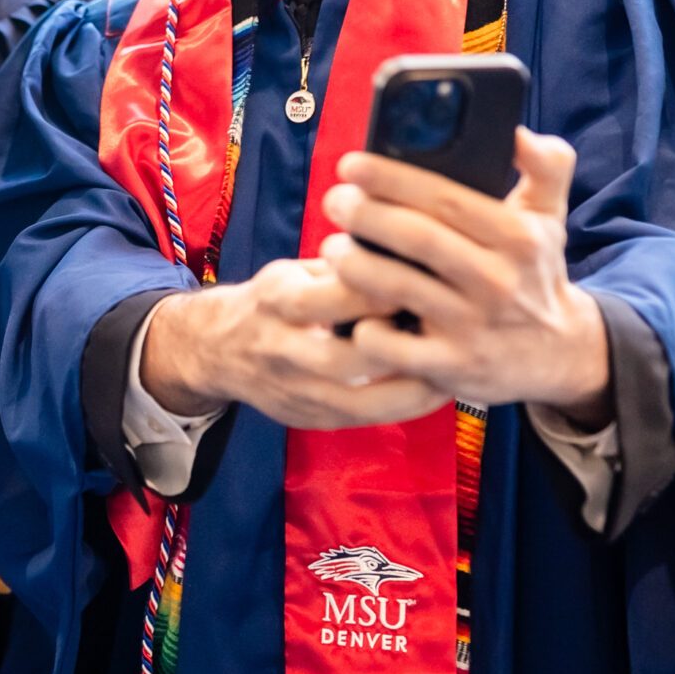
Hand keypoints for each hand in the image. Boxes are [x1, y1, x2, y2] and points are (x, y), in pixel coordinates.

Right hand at [139, 261, 450, 430]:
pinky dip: (405, 406)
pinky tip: (437, 389)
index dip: (387, 289)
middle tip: (455, 331)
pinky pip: (366, 420)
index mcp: (278, 300)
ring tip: (458, 366)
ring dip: (416, 387)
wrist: (217, 351)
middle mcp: (283, 350)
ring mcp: (297, 393)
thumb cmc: (273, 300)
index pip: (337, 295)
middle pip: (352, 357)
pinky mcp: (310, 419)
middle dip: (406, 347)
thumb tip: (405, 253)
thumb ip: (343, 270)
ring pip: (365, 402)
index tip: (433, 279)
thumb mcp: (295, 271)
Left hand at [315, 132, 611, 423]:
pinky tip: (348, 312)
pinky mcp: (453, 367)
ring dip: (354, 264)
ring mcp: (473, 326)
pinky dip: (367, 329)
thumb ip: (546, 165)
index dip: (392, 178)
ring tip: (333, 247)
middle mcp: (497, 281)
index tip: (351, 165)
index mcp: (517, 237)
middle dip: (364, 214)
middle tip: (334, 201)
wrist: (560, 353)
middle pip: (415, 238)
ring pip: (397, 288)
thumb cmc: (536, 271)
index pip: (445, 198)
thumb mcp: (550, 216)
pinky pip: (396, 348)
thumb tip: (517, 130)